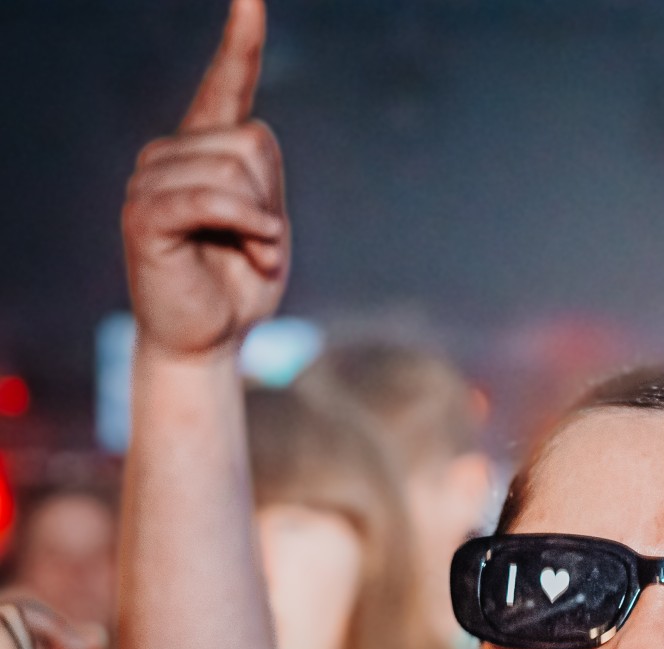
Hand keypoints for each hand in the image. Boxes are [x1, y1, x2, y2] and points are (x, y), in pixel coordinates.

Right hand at [122, 0, 287, 358]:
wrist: (206, 343)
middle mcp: (170, 154)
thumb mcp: (269, 228)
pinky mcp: (145, 213)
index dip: (240, 44)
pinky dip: (243, 224)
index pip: (224, 85)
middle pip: (251, 142)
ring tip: (251, 257)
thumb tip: (248, 140)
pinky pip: (207, 197)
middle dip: (272, 203)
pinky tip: (253, 250)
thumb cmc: (238, 288)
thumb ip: (263, 181)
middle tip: (262, 248)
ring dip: (261, 226)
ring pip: (234, 172)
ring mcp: (151, 180)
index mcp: (204, 151)